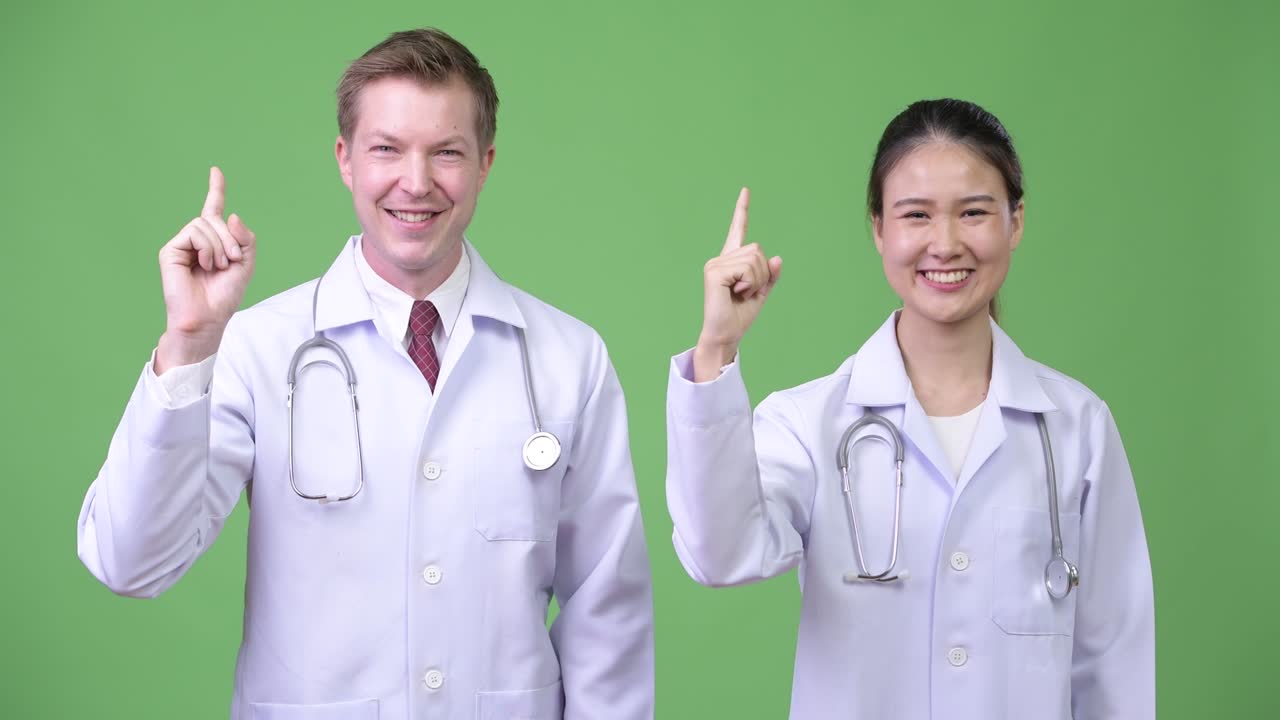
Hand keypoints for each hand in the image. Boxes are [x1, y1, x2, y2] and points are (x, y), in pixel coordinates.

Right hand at [155, 167, 256, 372]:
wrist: (208, 317)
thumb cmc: (224, 295)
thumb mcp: (245, 264)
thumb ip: (245, 238)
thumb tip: (230, 215)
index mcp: (213, 241)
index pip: (212, 210)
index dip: (215, 190)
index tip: (216, 171)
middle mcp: (195, 239)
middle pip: (215, 218)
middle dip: (231, 238)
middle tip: (232, 260)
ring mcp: (181, 244)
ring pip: (205, 224)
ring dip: (219, 245)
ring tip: (217, 266)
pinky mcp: (170, 250)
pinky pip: (194, 232)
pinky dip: (207, 248)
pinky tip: (204, 265)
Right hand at [693, 188, 781, 381]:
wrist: (725, 335)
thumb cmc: (739, 317)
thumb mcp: (761, 293)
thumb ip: (770, 276)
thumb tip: (777, 258)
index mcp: (731, 261)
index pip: (738, 230)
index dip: (742, 210)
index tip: (746, 190)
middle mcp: (721, 258)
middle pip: (758, 250)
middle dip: (762, 273)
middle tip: (747, 292)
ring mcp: (716, 264)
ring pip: (755, 259)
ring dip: (756, 280)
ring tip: (740, 294)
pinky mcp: (714, 272)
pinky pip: (747, 269)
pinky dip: (749, 284)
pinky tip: (736, 293)